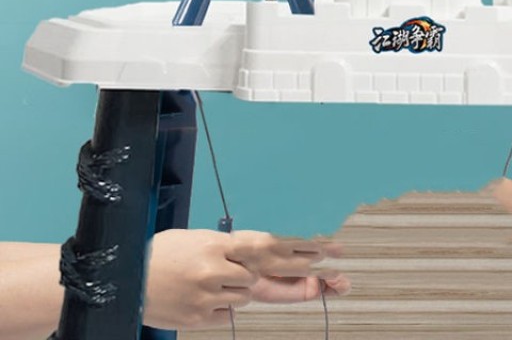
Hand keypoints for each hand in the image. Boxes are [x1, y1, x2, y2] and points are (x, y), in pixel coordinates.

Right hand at [143, 229, 346, 329]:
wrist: (123, 278)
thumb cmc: (167, 253)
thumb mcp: (204, 240)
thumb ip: (238, 252)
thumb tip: (273, 260)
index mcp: (220, 244)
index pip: (272, 246)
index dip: (302, 248)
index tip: (329, 250)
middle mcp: (218, 270)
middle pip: (274, 272)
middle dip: (309, 274)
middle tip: (338, 276)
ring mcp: (209, 297)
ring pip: (250, 295)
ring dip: (245, 288)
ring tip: (211, 279)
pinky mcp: (200, 320)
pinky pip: (228, 312)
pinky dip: (223, 303)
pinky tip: (201, 295)